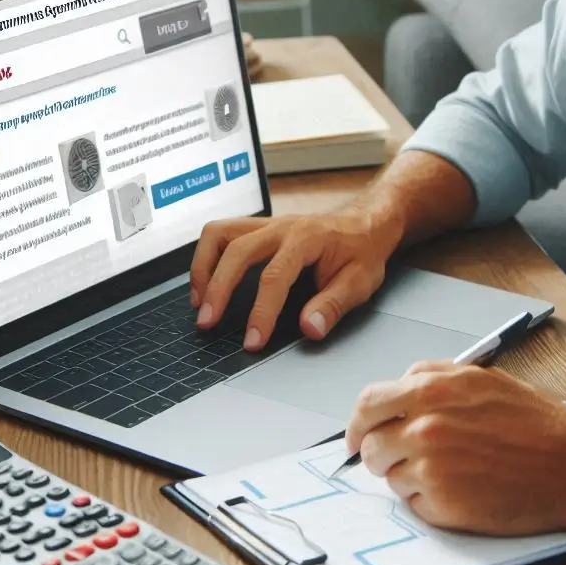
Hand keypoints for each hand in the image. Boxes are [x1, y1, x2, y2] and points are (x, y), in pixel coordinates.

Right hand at [189, 208, 400, 350]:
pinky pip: (222, 234)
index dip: (261, 312)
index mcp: (307, 239)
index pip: (275, 276)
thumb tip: (309, 328)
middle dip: (218, 288)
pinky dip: (207, 257)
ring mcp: (267, 225)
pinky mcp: (258, 229)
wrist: (366, 223)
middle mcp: (281, 227)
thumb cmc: (362, 252)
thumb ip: (334, 305)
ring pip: (220, 233)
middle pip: (236, 251)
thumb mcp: (360, 282)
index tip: (252, 341)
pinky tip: (206, 283)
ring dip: (203, 267)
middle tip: (207, 323)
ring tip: (200, 302)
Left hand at [345, 362, 565, 534]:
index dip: (358, 422)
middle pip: (369, 444)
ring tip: (447, 469)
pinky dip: (427, 499)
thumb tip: (397, 387)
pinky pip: (413, 503)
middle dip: (380, 451)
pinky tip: (460, 487)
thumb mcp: (479, 377)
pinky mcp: (442, 505)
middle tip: (400, 456)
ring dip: (406, 475)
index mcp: (429, 389)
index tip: (358, 435)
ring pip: (388, 476)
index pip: (367, 404)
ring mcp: (431, 468)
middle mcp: (423, 427)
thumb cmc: (532, 420)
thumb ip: (431, 375)